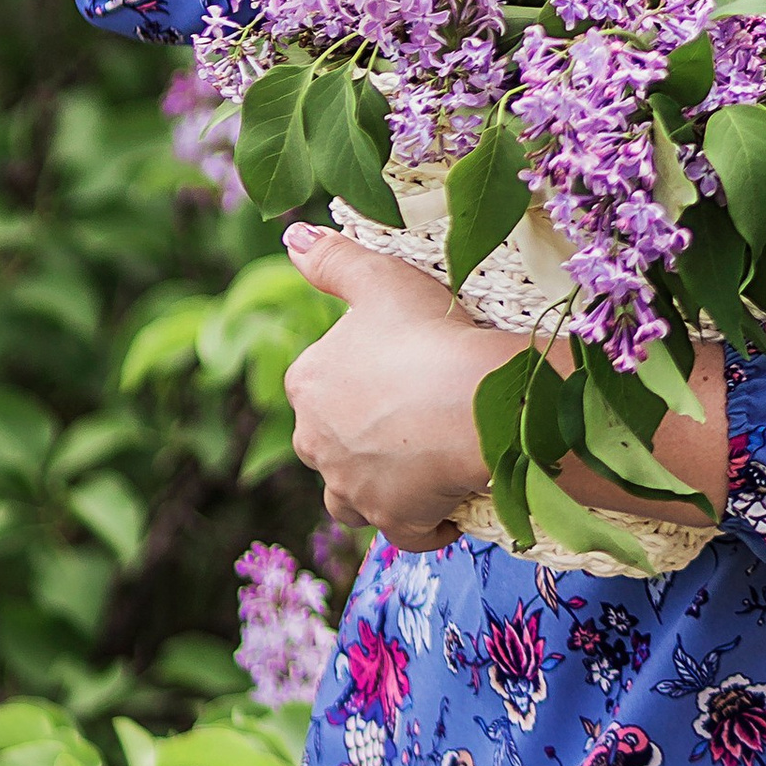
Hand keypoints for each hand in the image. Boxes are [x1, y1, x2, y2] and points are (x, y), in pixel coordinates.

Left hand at [281, 230, 515, 551]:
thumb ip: (331, 258)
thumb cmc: (427, 333)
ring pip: (351, 493)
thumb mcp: (378, 279)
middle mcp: (314, 442)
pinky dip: (420, 522)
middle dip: (359, 433)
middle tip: (413, 411)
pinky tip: (446, 509)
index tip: (395, 364)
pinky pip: (401, 529)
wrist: (475, 403)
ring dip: (375, 483)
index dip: (358, 371)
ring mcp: (351, 488)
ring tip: (418, 464)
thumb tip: (290, 236)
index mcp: (306, 383)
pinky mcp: (392, 521)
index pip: (317, 380)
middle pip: (329, 440)